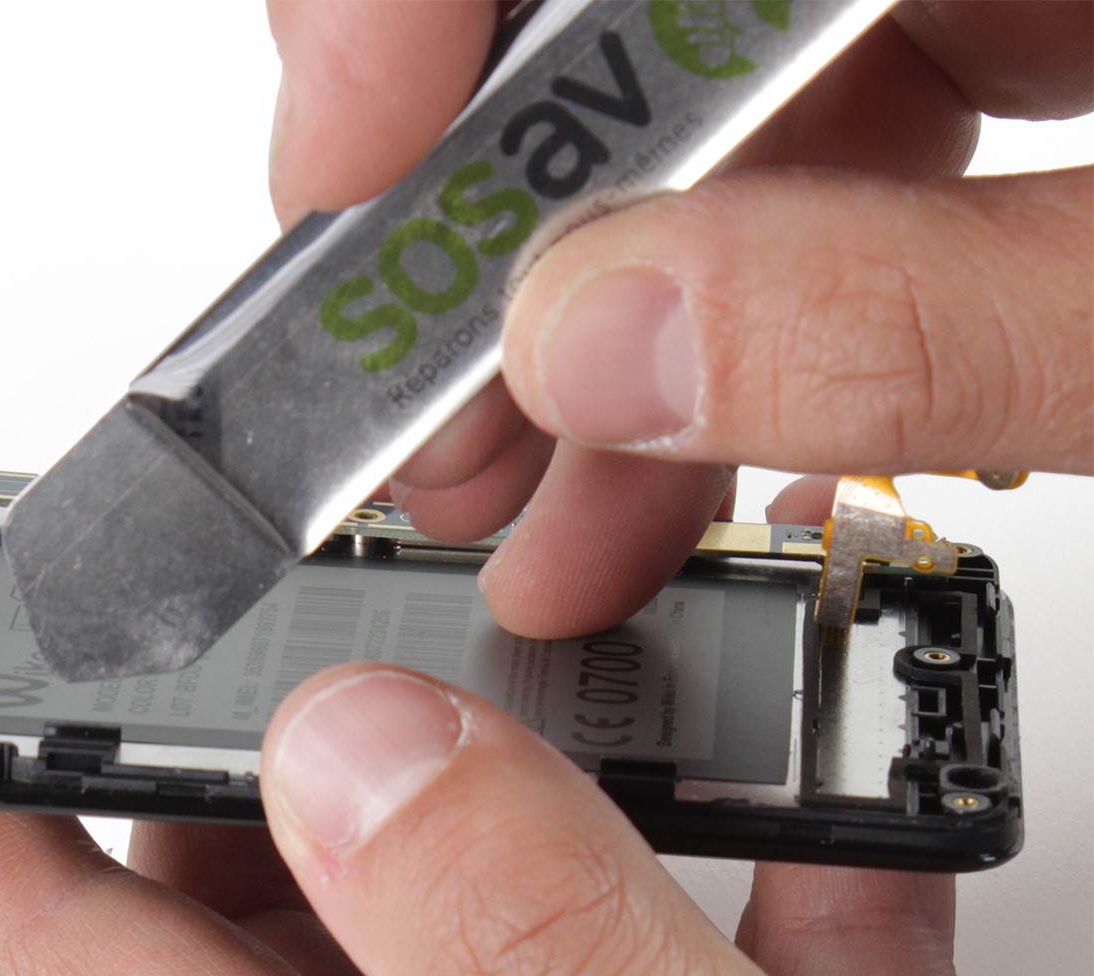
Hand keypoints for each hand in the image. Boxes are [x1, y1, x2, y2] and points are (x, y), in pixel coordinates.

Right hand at [269, 0, 1091, 636]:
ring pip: (721, 126)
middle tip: (430, 416)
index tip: (344, 172)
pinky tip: (697, 477)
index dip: (416, 3)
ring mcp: (1009, 1)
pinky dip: (743, 340)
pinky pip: (828, 172)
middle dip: (500, 235)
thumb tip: (607, 346)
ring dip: (608, 338)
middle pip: (629, 20)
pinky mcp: (1032, 69)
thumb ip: (924, 321)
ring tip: (553, 529)